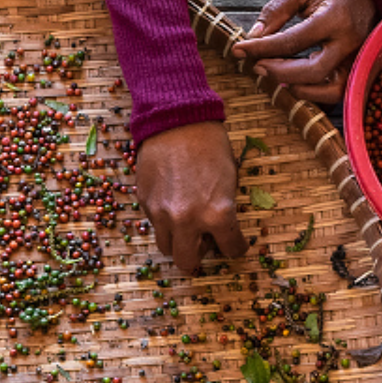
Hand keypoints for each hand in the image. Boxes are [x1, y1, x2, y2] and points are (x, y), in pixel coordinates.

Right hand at [135, 121, 246, 274]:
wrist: (176, 120)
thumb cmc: (210, 145)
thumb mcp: (230, 179)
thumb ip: (224, 209)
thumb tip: (220, 229)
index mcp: (217, 214)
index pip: (231, 249)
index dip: (236, 248)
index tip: (236, 245)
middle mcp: (187, 220)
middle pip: (187, 261)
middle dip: (198, 257)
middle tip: (205, 244)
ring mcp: (161, 214)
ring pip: (167, 246)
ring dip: (178, 242)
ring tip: (186, 226)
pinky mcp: (145, 203)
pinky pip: (155, 223)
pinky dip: (165, 220)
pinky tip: (173, 201)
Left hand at [232, 0, 375, 104]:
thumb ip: (276, 10)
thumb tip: (254, 35)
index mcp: (335, 17)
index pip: (293, 40)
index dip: (262, 48)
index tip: (239, 49)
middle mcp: (349, 42)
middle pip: (311, 71)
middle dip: (278, 72)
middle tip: (256, 65)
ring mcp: (358, 58)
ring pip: (329, 90)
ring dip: (299, 88)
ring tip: (276, 75)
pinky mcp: (359, 69)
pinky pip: (338, 92)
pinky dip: (315, 93)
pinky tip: (295, 82)